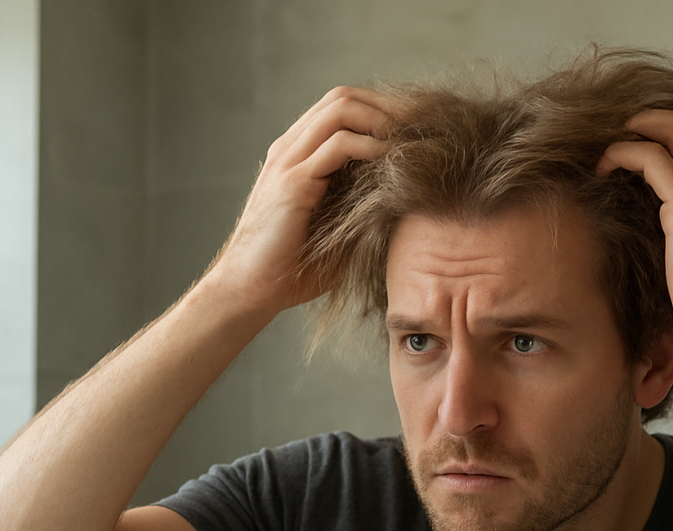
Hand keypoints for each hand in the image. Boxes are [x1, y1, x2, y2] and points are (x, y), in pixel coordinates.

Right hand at [205, 86, 393, 314]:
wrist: (250, 289)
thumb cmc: (293, 268)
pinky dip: (372, 146)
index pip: (341, 108)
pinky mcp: (293, 181)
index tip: (415, 132)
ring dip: (382, 119)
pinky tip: (393, 161)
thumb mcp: (336, 228)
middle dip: (387, 106)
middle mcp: (289, 148)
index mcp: (297, 155)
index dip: (380, 111)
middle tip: (422, 127)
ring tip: (410, 139)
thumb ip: (361, 205)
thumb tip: (408, 197)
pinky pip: (339, 144)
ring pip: (340, 109)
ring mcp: (288, 160)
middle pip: (343, 98)